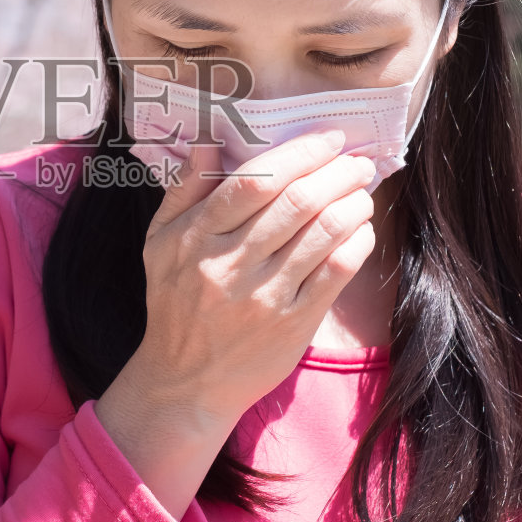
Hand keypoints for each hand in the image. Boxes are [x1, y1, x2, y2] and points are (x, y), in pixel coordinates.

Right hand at [129, 128, 378, 423]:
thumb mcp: (160, 243)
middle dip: (337, 172)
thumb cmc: (175, 302)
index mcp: (197, 237)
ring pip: (323, 233)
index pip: (253, 181)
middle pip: (296, 202)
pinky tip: (360, 229)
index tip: (327, 140)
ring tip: (361, 191)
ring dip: (352, 202)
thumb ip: (184, 190)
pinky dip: (357, 242)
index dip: (299, 154)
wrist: (187, 381)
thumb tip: (209, 140)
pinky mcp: (293, 323)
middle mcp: (230, 264)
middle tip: (356, 162)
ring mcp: (264, 296)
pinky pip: (336, 272)